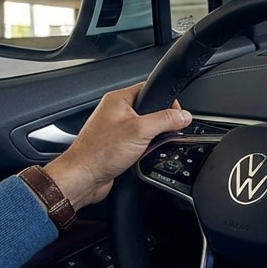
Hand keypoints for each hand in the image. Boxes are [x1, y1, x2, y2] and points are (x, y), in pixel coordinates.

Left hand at [41, 83, 190, 209]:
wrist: (83, 178)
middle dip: (160, 124)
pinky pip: (139, 143)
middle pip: (150, 111)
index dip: (166, 100)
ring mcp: (116, 130)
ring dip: (151, 139)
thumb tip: (183, 115)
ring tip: (147, 147)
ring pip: (146, 129)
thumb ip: (165, 120)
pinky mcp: (118, 146)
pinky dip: (144, 150)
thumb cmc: (98, 152)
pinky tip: (141, 156)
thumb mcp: (140, 131)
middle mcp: (116, 112)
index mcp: (118, 100)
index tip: (176, 114)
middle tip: (162, 133)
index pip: (149, 89)